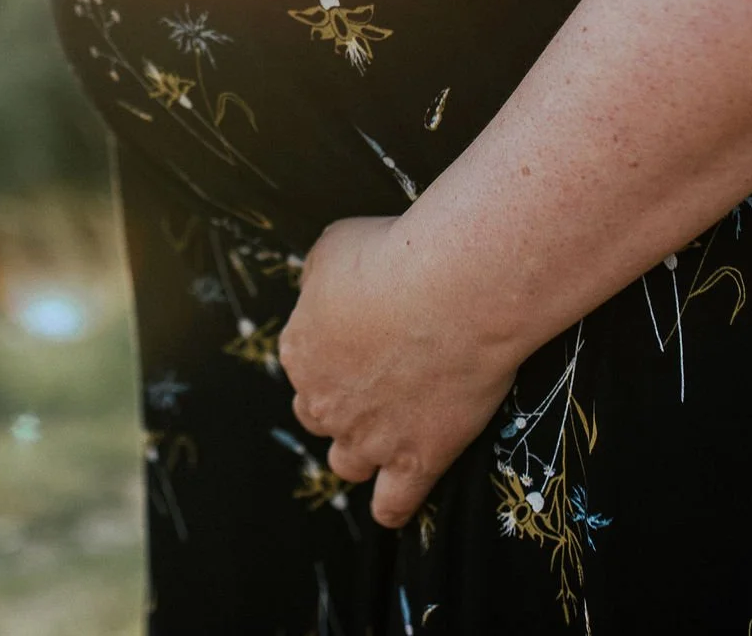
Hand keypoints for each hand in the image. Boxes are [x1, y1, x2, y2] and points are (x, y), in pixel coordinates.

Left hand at [279, 215, 520, 529]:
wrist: (453, 290)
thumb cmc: (395, 254)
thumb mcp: (333, 246)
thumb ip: (319, 278)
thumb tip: (323, 290)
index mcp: (298, 350)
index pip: (302, 363)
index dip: (332, 353)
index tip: (364, 337)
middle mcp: (323, 401)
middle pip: (319, 416)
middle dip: (341, 404)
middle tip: (381, 380)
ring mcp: (368, 437)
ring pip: (348, 462)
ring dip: (363, 451)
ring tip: (391, 434)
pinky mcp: (416, 461)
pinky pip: (393, 505)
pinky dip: (392, 506)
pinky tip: (397, 502)